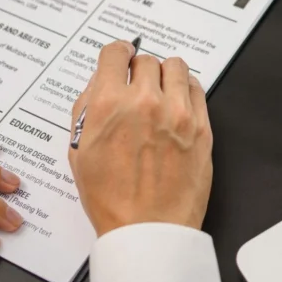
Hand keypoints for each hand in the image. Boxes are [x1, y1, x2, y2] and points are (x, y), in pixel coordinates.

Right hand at [69, 42, 212, 236]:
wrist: (148, 229)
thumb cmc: (112, 198)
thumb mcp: (79, 150)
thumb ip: (87, 109)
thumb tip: (99, 83)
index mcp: (108, 105)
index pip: (115, 53)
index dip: (116, 54)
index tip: (120, 58)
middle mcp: (144, 102)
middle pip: (146, 60)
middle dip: (139, 71)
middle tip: (137, 87)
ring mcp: (177, 113)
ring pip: (175, 67)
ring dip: (165, 76)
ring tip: (160, 93)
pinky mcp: (202, 126)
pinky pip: (197, 88)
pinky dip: (186, 90)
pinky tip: (178, 104)